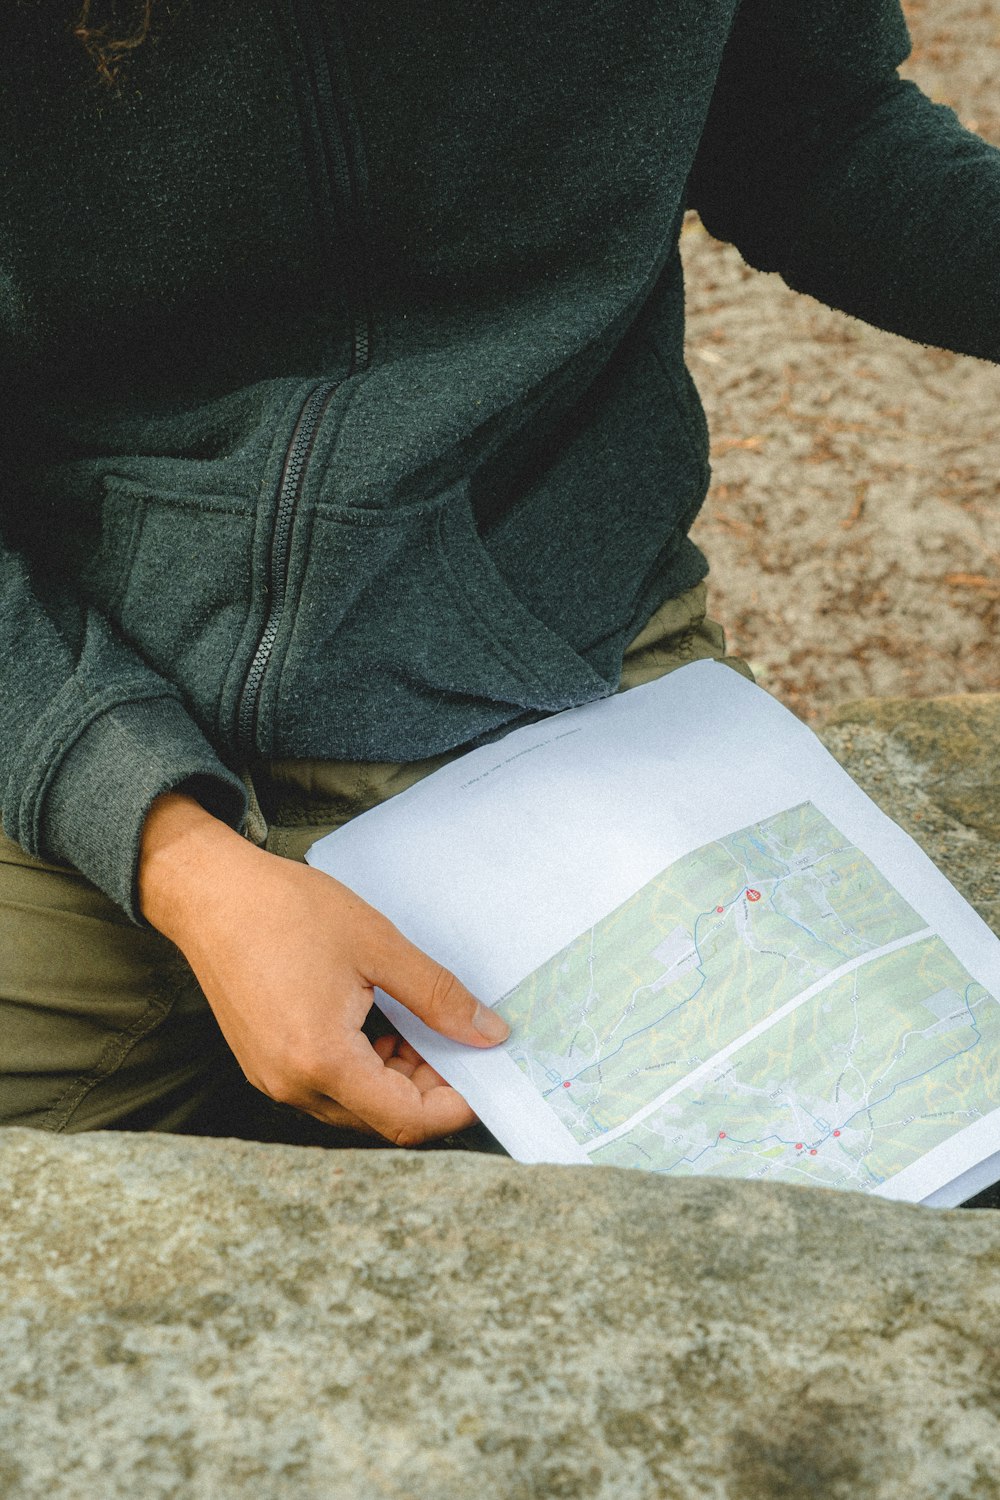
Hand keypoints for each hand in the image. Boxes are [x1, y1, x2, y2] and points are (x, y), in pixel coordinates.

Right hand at [138, 792, 508, 1144]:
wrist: (208, 892)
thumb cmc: (285, 910)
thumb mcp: (378, 945)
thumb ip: (438, 997)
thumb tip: (487, 1034)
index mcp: (322, 1061)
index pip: (406, 1120)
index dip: (455, 1107)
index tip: (487, 1077)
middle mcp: (291, 1084)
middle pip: (382, 1119)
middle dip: (429, 1089)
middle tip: (460, 1041)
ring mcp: (272, 1077)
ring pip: (355, 1106)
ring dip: (397, 1079)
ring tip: (420, 1026)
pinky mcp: (264, 1063)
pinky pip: (327, 1087)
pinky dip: (364, 1068)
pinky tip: (380, 1026)